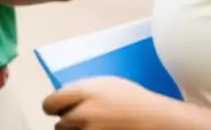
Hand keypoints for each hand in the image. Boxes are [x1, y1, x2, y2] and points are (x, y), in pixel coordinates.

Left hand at [42, 77, 181, 129]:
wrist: (159, 122)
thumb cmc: (135, 101)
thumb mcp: (107, 84)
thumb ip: (83, 90)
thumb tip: (62, 97)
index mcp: (84, 93)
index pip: (51, 103)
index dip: (52, 107)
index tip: (54, 110)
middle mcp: (84, 114)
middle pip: (60, 124)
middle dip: (69, 123)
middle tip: (81, 121)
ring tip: (96, 126)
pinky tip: (101, 129)